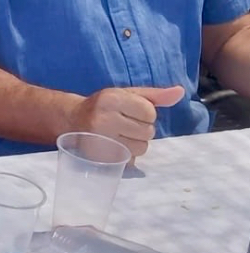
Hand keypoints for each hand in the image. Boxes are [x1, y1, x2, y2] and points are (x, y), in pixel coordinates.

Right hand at [68, 85, 184, 158]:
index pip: (150, 112)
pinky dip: (126, 155)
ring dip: (135, 143)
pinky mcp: (100, 156)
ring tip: (118, 135)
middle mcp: (104, 118)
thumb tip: (180, 92)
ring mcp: (101, 140)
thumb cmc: (104, 105)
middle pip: (148, 132)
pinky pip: (130, 160)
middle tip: (122, 124)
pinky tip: (113, 146)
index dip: (144, 113)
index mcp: (112, 98)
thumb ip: (155, 95)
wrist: (72, 119)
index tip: (128, 111)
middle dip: (140, 129)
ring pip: (142, 148)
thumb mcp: (126, 94)